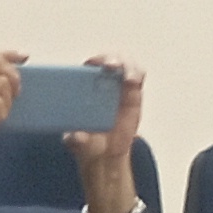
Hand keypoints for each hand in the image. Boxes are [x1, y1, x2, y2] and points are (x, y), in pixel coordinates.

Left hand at [63, 56, 145, 171]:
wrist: (106, 154)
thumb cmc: (87, 143)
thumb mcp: (77, 143)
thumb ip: (75, 139)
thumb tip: (75, 136)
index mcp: (82, 89)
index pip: (88, 67)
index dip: (92, 62)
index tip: (93, 65)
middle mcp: (101, 82)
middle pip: (108, 60)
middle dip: (111, 58)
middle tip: (111, 66)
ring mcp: (118, 85)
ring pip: (125, 64)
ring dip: (127, 65)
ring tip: (128, 78)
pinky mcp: (132, 92)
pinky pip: (137, 76)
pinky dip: (136, 74)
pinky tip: (134, 82)